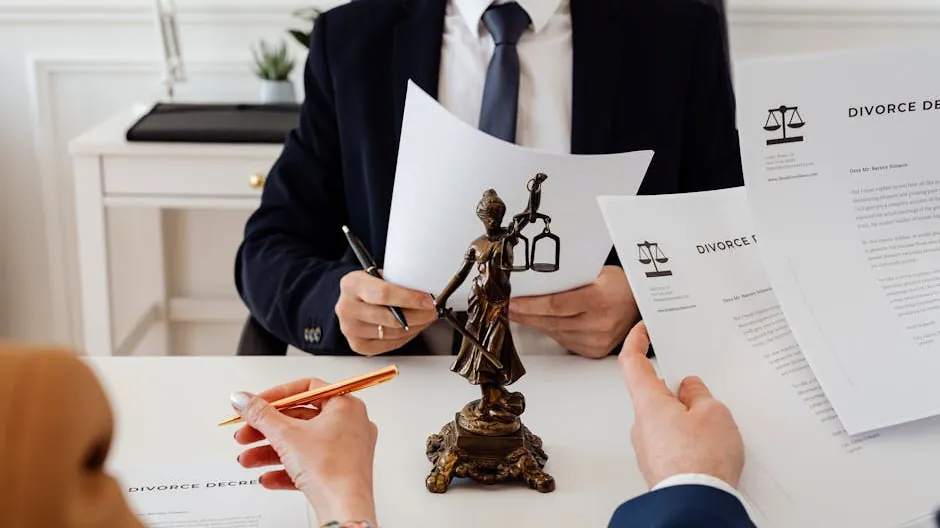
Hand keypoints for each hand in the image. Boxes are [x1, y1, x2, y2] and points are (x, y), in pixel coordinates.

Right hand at [231, 379, 377, 524]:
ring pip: (302, 444)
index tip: (256, 404)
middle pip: (300, 419)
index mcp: (346, 406)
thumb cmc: (331, 469)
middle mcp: (350, 424)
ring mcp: (347, 449)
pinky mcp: (340, 471)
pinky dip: (287, 468)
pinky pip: (310, 464)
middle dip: (267, 429)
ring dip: (270, 451)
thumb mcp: (286, 436)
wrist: (345, 509)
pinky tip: (267, 477)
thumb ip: (260, 414)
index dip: (276, 395)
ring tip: (248, 459)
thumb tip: (243, 399)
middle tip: (246, 433)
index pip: (306, 389)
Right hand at [336, 270, 436, 354]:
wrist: (352, 300)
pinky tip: (413, 327)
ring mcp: (350, 329)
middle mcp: (347, 308)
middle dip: (419, 315)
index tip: (428, 301)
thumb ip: (398, 282)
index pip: (384, 294)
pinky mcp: (358, 345)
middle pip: (392, 318)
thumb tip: (426, 293)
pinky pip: (390, 344)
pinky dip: (406, 337)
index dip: (410, 299)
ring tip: (425, 318)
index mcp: (352, 284)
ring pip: (394, 333)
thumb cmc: (369, 287)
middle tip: (433, 310)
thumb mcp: (379, 275)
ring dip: (416, 326)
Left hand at [508, 266, 638, 357]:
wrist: (641, 305)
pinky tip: (538, 321)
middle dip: (524, 313)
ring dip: (533, 322)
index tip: (510, 301)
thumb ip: (568, 279)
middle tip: (505, 306)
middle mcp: (598, 325)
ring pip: (553, 332)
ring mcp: (596, 341)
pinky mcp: (593, 351)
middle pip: (550, 321)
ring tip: (516, 312)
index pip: (555, 305)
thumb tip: (533, 282)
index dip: (529, 305)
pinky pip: (562, 339)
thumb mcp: (596, 273)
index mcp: (599, 301)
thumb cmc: (619, 285)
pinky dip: (548, 330)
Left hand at [618, 322, 744, 488]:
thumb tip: (690, 390)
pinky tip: (710, 445)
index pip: (632, 362)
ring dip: (687, 416)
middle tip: (703, 389)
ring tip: (715, 425)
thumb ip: (699, 395)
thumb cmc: (701, 461)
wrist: (696, 505)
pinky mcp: (660, 466)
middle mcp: (641, 424)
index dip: (636, 341)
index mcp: (649, 403)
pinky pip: (673, 441)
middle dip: (679, 389)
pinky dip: (689, 438)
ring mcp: (649, 447)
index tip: (643, 329)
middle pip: (655, 393)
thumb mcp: (713, 414)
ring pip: (666, 419)